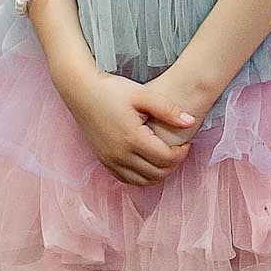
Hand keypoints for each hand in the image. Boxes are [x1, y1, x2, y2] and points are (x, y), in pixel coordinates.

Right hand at [62, 71, 195, 186]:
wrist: (80, 91)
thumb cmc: (111, 89)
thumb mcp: (143, 94)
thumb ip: (168, 109)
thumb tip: (190, 122)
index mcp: (132, 137)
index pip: (166, 159)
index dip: (182, 154)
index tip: (186, 142)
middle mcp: (119, 154)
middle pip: (157, 174)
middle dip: (173, 165)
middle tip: (178, 150)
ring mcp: (109, 160)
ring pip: (142, 181)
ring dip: (158, 173)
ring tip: (165, 157)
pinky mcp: (103, 161)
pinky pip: (127, 179)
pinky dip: (141, 176)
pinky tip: (147, 162)